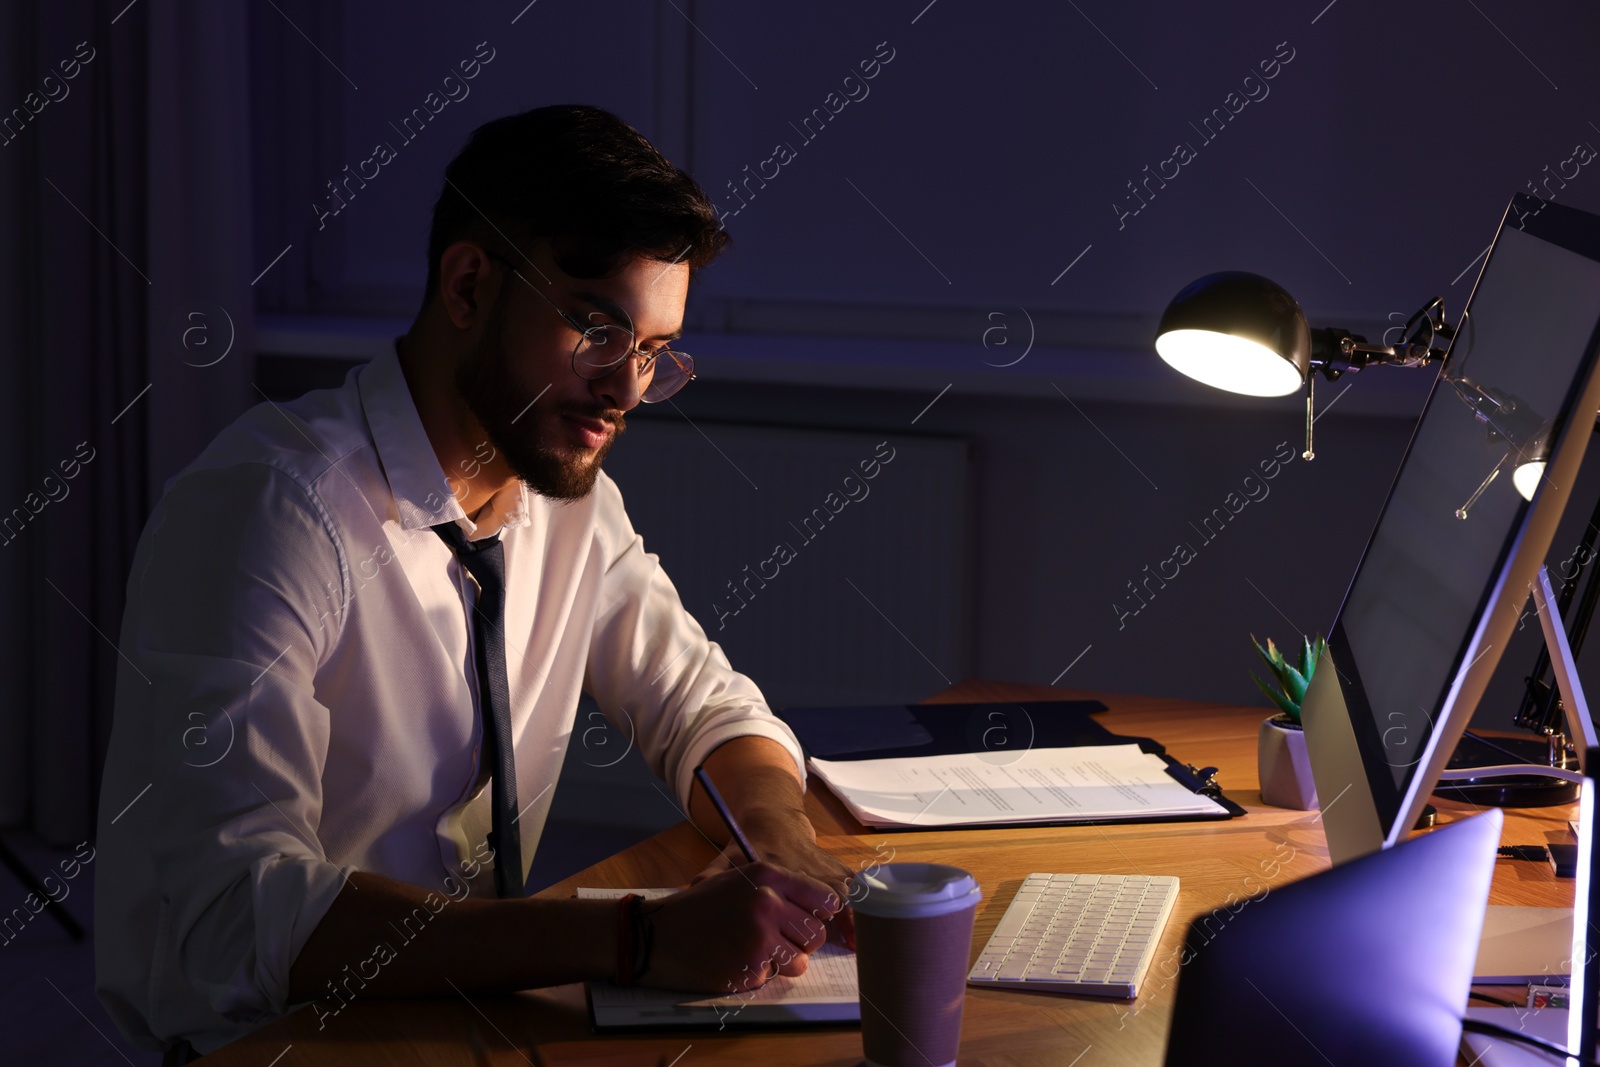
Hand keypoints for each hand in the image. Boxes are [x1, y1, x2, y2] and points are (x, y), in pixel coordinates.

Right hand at [639, 862, 839, 993]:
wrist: (657, 934)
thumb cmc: (699, 908)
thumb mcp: (738, 880)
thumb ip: (778, 889)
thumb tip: (825, 909)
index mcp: (767, 875)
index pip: (824, 899)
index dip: (818, 913)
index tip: (806, 919)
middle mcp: (768, 903)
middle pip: (816, 933)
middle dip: (802, 942)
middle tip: (778, 941)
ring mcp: (759, 937)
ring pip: (801, 961)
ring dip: (784, 962)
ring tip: (756, 952)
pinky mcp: (749, 967)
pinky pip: (773, 976)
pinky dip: (759, 974)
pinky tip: (735, 961)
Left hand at [690, 812, 857, 951]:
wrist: (775, 820)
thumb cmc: (749, 848)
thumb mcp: (726, 863)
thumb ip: (710, 880)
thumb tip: (694, 896)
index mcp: (777, 874)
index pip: (790, 913)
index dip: (788, 938)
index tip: (784, 951)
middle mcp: (805, 872)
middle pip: (816, 919)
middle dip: (807, 938)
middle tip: (798, 948)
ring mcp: (826, 871)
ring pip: (838, 909)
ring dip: (832, 927)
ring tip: (826, 945)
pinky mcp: (840, 871)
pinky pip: (855, 899)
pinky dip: (854, 919)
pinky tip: (853, 941)